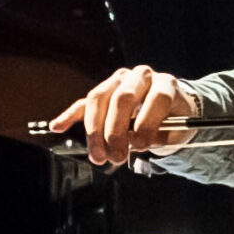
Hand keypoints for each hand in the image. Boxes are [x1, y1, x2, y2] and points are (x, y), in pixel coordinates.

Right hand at [50, 65, 200, 166]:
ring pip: (99, 99)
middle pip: (123, 98)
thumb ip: (157, 135)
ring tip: (97, 155)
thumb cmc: (173, 120)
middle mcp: (141, 76)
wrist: (171, 109)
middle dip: (116, 130)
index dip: (147, 123)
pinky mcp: (103, 91)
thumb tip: (132, 142)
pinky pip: (84, 102)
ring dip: (95, 130)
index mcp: (165, 84)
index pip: (156, 98)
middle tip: (116, 157)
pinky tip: (58, 126)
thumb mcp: (176, 130)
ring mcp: (119, 81)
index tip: (140, 146)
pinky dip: (69, 115)